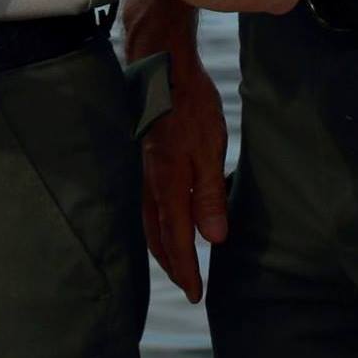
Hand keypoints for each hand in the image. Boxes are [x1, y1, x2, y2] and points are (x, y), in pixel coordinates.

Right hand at [140, 44, 229, 301]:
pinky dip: (157, 219)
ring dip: (162, 243)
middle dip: (171, 263)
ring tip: (176, 258)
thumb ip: (209, 194)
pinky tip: (167, 215)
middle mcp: (150, 181)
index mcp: (167, 184)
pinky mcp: (145, 155)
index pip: (175, 239)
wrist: (161, 63)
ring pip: (149, 218)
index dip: (186, 269)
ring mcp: (143, 168)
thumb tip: (213, 238)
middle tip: (186, 284)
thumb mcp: (209, 148)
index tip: (196, 294)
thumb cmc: (188, 102)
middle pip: (155, 235)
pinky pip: (147, 199)